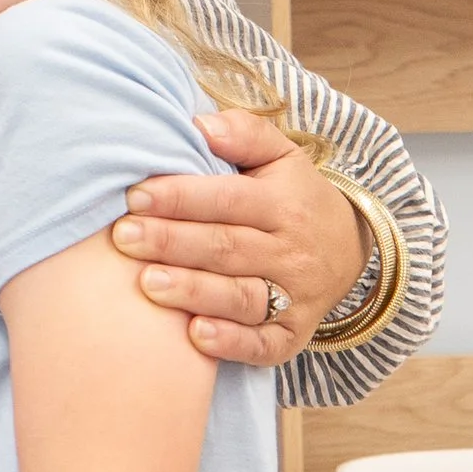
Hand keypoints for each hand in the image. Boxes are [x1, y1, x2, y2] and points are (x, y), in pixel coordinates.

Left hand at [111, 109, 369, 369]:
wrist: (349, 248)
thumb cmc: (292, 195)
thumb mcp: (280, 155)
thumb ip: (243, 133)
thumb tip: (201, 125)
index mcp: (283, 203)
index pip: (228, 199)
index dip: (181, 198)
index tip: (134, 196)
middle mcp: (291, 251)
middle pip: (227, 248)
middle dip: (173, 243)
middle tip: (123, 238)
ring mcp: (294, 297)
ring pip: (242, 297)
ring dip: (195, 292)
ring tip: (149, 285)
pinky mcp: (292, 334)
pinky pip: (265, 345)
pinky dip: (233, 343)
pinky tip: (196, 336)